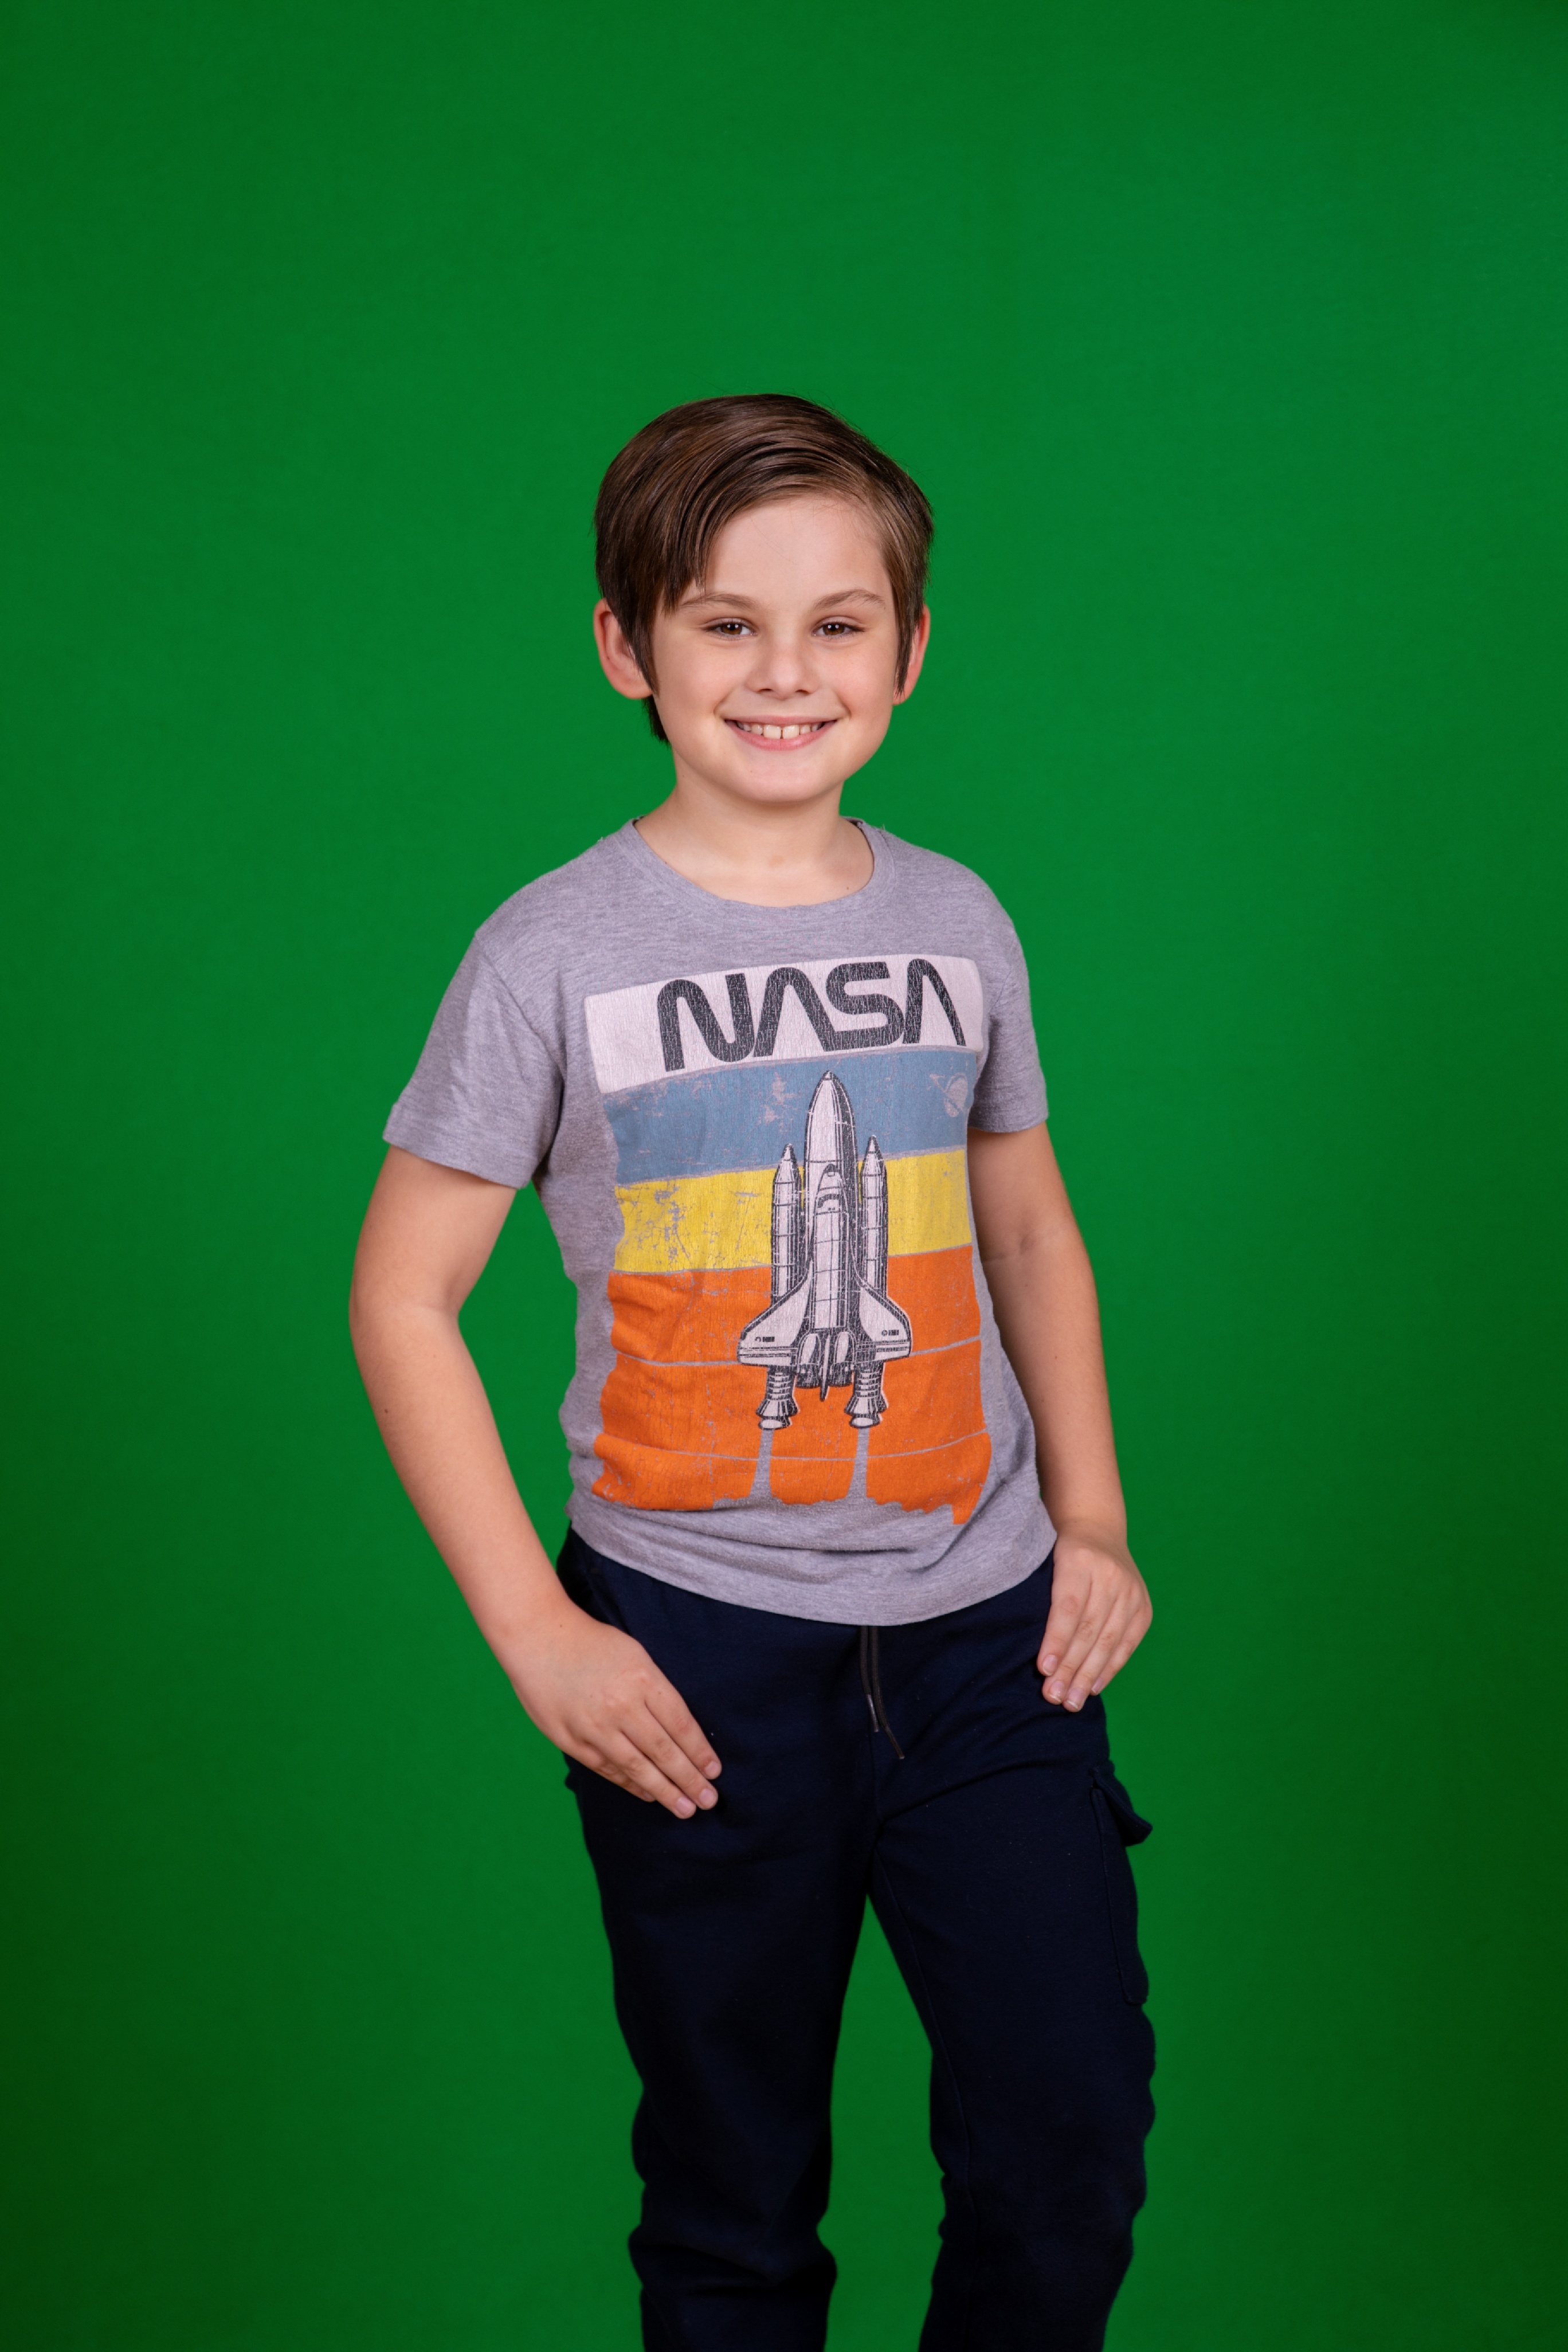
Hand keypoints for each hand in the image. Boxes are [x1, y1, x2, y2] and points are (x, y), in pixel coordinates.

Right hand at [504, 1597, 721, 1818]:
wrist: (538, 1638)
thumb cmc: (592, 1643)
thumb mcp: (636, 1654)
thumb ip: (657, 1690)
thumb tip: (681, 1731)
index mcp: (642, 1680)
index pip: (681, 1725)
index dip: (700, 1753)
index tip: (714, 1772)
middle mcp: (621, 1706)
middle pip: (664, 1751)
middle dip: (689, 1780)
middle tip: (709, 1801)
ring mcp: (595, 1727)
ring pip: (637, 1767)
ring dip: (664, 1791)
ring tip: (685, 1809)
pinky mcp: (572, 1741)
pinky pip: (609, 1769)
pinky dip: (631, 1785)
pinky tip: (649, 1795)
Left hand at [1037, 1525, 1151, 1710]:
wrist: (1098, 1529)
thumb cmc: (1060, 1553)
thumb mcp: (1046, 1562)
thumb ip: (1041, 1599)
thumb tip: (1035, 1654)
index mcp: (1079, 1559)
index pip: (1068, 1607)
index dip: (1056, 1641)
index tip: (1042, 1669)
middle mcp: (1110, 1575)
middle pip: (1089, 1629)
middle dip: (1070, 1668)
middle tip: (1053, 1696)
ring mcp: (1131, 1591)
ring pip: (1108, 1641)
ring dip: (1088, 1676)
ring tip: (1070, 1702)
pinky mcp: (1143, 1607)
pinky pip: (1126, 1644)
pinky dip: (1109, 1668)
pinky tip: (1093, 1687)